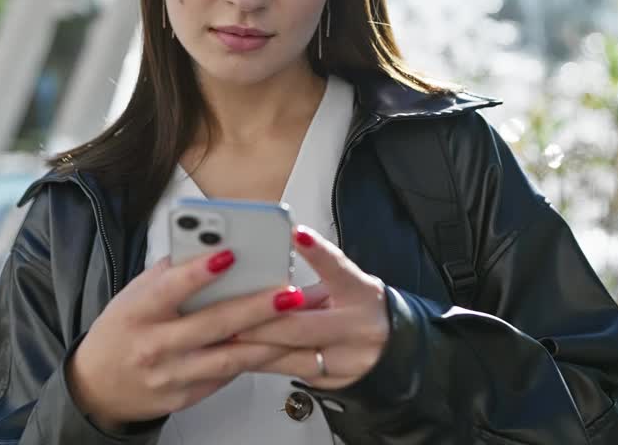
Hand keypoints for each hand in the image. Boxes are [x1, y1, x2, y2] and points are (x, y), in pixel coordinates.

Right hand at [67, 250, 304, 430]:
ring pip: (229, 357)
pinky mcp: (187, 396)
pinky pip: (227, 375)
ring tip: (297, 320)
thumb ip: (167, 274)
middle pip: (212, 324)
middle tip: (288, 292)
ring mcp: (172, 375)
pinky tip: (280, 346)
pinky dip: (255, 359)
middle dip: (256, 307)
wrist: (99, 386)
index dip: (199, 273)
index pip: (170, 289)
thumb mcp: (132, 296)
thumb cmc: (120, 333)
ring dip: (269, 339)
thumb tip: (206, 245)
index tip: (229, 254)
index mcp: (138, 312)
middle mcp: (155, 345)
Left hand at [235, 226, 388, 389]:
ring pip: (290, 356)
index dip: (317, 252)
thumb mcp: (346, 288)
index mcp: (361, 294)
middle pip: (301, 326)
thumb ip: (311, 282)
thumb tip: (262, 272)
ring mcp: (346, 361)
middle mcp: (357, 328)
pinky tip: (239, 356)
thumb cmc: (359, 310)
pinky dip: (261, 362)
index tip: (297, 235)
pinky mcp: (332, 383)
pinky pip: (289, 372)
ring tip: (222, 335)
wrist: (395, 352)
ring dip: (253, 346)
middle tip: (227, 313)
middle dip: (259, 321)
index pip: (338, 269)